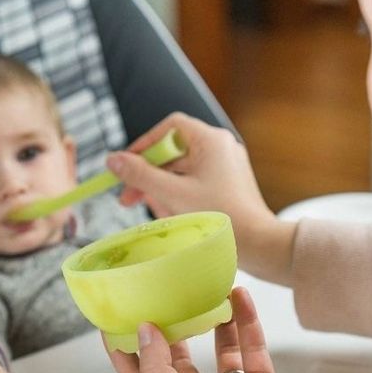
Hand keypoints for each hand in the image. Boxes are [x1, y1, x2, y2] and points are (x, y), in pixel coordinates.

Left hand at [106, 287, 318, 372]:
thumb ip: (159, 370)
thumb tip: (145, 333)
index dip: (124, 348)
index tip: (115, 319)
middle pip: (177, 356)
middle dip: (170, 327)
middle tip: (164, 296)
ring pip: (217, 346)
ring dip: (213, 319)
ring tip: (207, 291)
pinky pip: (250, 346)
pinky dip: (246, 322)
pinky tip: (241, 300)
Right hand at [107, 113, 296, 284]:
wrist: (259, 244)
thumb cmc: (220, 216)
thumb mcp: (172, 194)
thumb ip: (139, 175)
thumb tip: (112, 160)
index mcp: (211, 140)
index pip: (169, 128)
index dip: (143, 144)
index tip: (126, 165)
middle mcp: (220, 147)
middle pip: (172, 152)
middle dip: (148, 175)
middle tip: (127, 197)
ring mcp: (225, 166)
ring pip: (181, 171)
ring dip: (161, 189)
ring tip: (154, 212)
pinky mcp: (227, 185)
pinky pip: (194, 183)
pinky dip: (178, 197)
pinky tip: (171, 217)